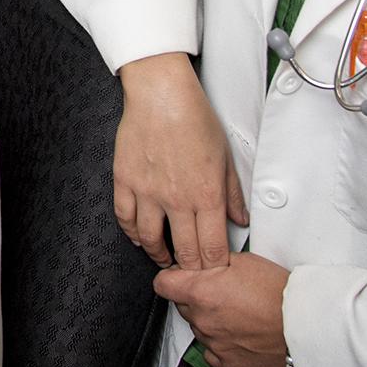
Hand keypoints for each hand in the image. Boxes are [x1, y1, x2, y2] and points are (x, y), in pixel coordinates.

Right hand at [113, 53, 248, 269]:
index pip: (212, 248)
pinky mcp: (125, 181)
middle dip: (190, 269)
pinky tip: (138, 236)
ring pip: (151, 240)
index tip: (214, 272)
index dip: (214, 268)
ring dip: (159, 255)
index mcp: (207, 195)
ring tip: (164, 258)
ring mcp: (148, 192)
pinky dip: (132, 233)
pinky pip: (125, 217)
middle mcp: (177, 199)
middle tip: (190, 272)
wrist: (161, 93)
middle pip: (184, 251)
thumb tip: (240, 220)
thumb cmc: (194, 117)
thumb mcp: (225, 156)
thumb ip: (233, 193)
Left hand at [155, 254, 289, 366]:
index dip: (172, 278)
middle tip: (222, 293)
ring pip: (199, 328)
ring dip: (210, 320)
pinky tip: (239, 334)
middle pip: (183, 306)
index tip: (182, 277)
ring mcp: (213, 345)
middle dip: (196, 298)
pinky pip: (212, 352)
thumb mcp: (244, 261)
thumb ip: (214, 261)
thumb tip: (203, 262)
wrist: (306, 328)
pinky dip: (221, 344)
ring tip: (239, 314)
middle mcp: (201, 320)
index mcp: (200, 292)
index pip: (162, 285)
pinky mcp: (227, 365)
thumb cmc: (279, 293)